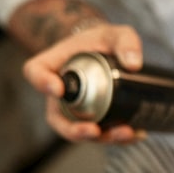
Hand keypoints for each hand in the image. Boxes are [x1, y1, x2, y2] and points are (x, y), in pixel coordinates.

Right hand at [21, 23, 147, 143]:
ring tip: (125, 133)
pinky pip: (101, 134)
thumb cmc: (105, 42)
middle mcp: (59, 94)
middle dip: (74, 130)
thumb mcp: (116, 34)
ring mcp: (74, 111)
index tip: (59, 89)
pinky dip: (119, 138)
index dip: (42, 82)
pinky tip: (138, 133)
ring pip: (80, 132)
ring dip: (101, 139)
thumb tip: (134, 64)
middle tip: (94, 130)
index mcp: (53, 65)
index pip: (35, 72)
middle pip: (57, 118)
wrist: (109, 54)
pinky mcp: (93, 120)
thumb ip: (125, 41)